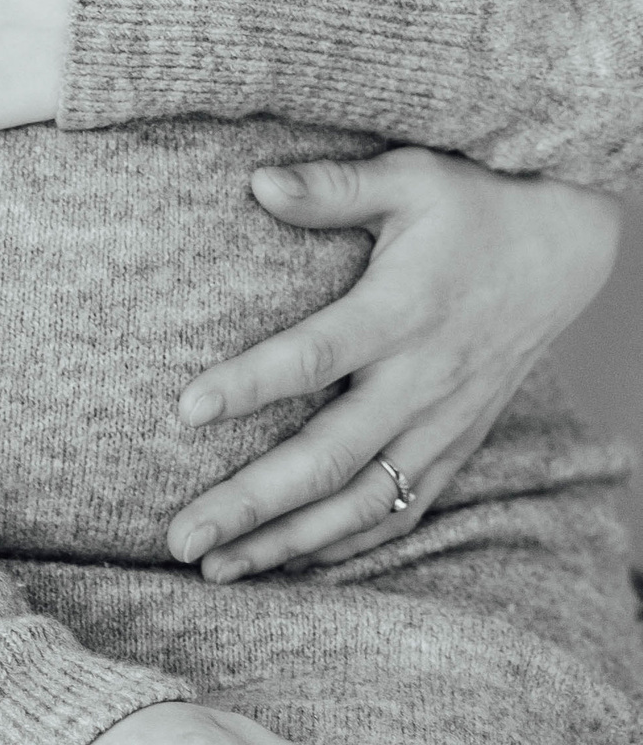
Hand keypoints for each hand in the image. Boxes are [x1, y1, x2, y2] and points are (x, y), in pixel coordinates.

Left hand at [167, 149, 621, 580]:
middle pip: (327, 457)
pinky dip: (346, 545)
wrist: (563, 247)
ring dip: (286, 542)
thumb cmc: (473, 203)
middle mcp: (421, 380)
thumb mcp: (408, 176)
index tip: (186, 410)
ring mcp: (442, 422)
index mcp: (402, 311)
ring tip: (216, 569)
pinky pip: (400, 510)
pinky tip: (292, 565)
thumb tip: (258, 183)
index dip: (250, 385)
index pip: (315, 356)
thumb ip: (334, 187)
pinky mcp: (455, 443)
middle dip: (251, 503)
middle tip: (181, 537)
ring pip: (359, 502)